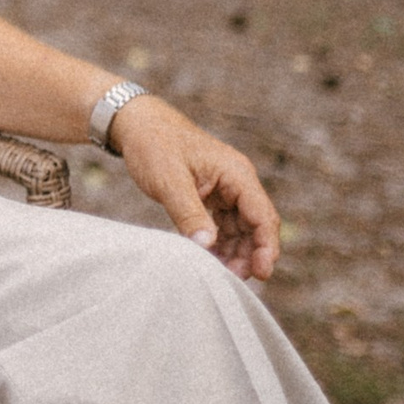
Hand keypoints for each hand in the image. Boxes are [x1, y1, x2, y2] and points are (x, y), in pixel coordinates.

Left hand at [110, 96, 280, 280]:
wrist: (136, 124)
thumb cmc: (154, 145)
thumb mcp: (169, 181)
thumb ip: (188, 213)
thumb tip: (206, 246)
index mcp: (236, 174)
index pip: (263, 216)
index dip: (266, 247)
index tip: (261, 273)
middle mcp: (237, 182)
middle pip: (255, 226)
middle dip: (249, 255)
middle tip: (232, 279)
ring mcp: (225, 190)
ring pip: (239, 229)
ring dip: (234, 252)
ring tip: (219, 273)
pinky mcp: (210, 197)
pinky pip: (222, 225)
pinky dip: (217, 243)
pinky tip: (207, 259)